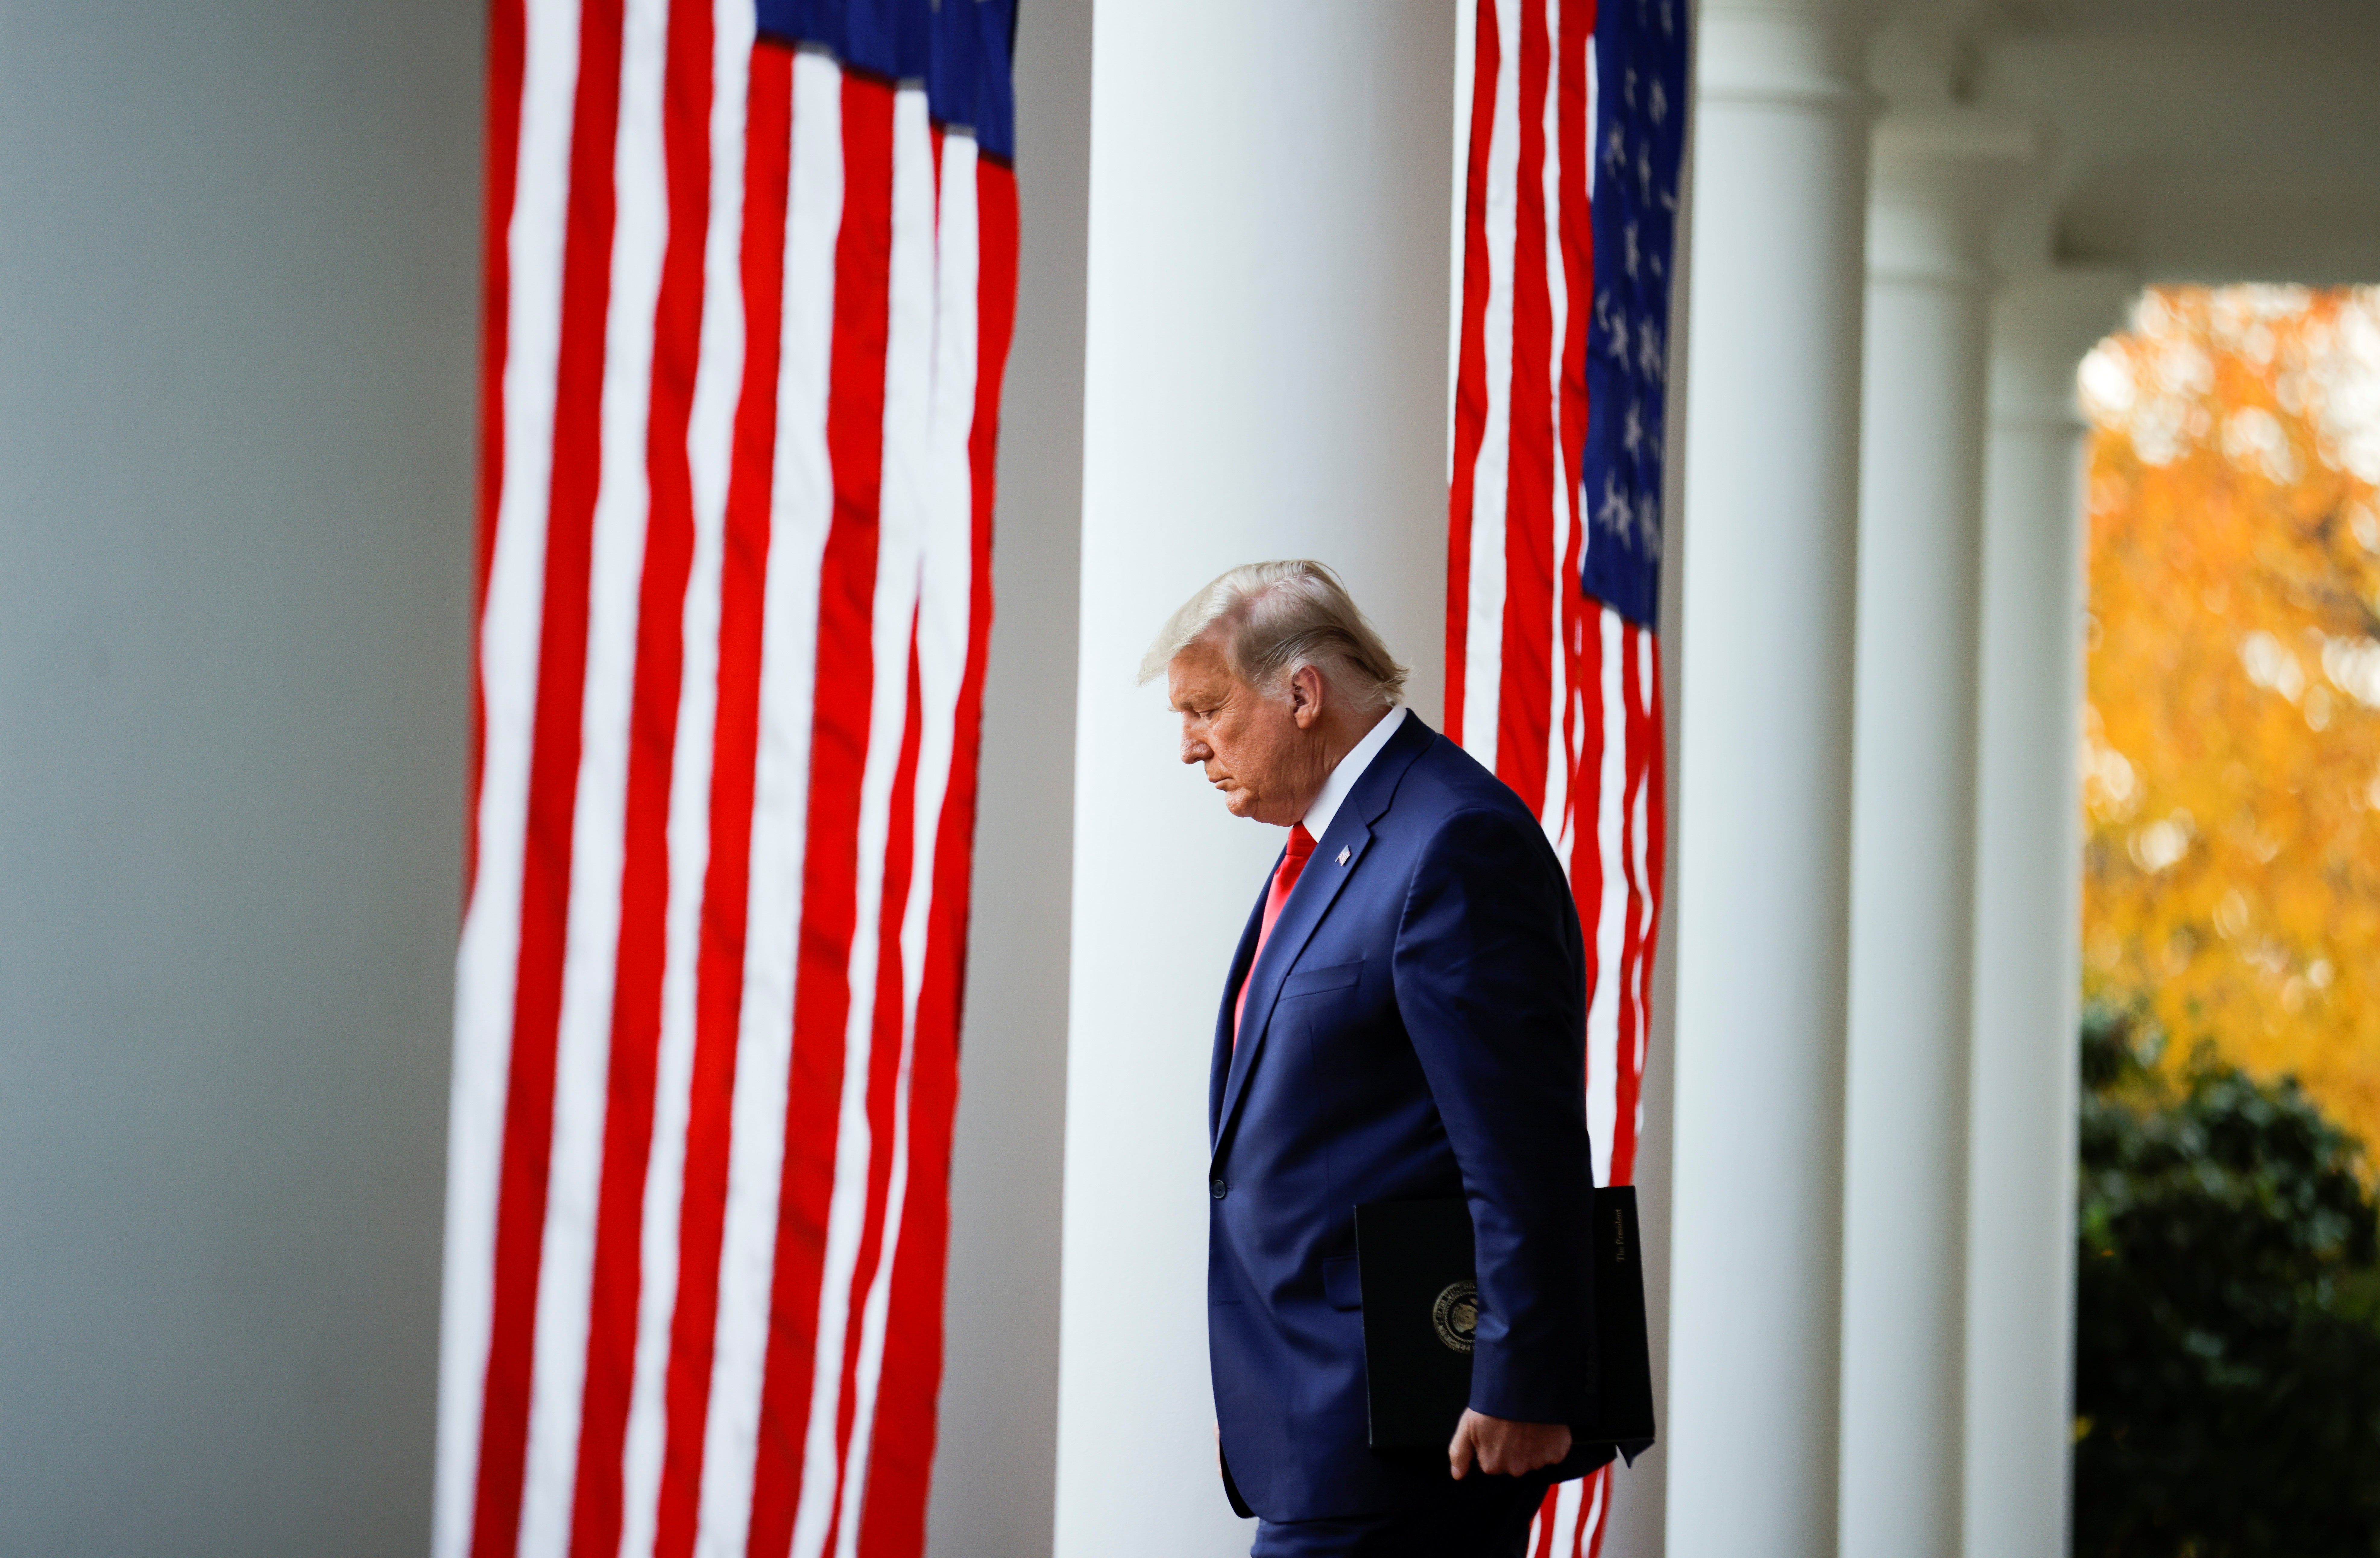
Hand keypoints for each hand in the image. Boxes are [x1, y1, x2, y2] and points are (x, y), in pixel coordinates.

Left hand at [1447, 1409, 1570, 1479]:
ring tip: (1527, 1423)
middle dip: (1513, 1448)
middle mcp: (1515, 1469)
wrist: (1522, 1387)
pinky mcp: (1556, 1453)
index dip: (1494, 1445)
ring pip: (1533, 1458)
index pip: (1492, 1462)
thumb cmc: (1493, 1404)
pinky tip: (1543, 1427)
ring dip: (1532, 1445)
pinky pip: (1553, 1452)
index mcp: (1492, 1465)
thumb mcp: (1467, 1426)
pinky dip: (1550, 1442)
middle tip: (1513, 1426)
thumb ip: (1459, 1454)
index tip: (1497, 1430)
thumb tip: (1458, 1475)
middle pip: (1514, 1463)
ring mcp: (1537, 1462)